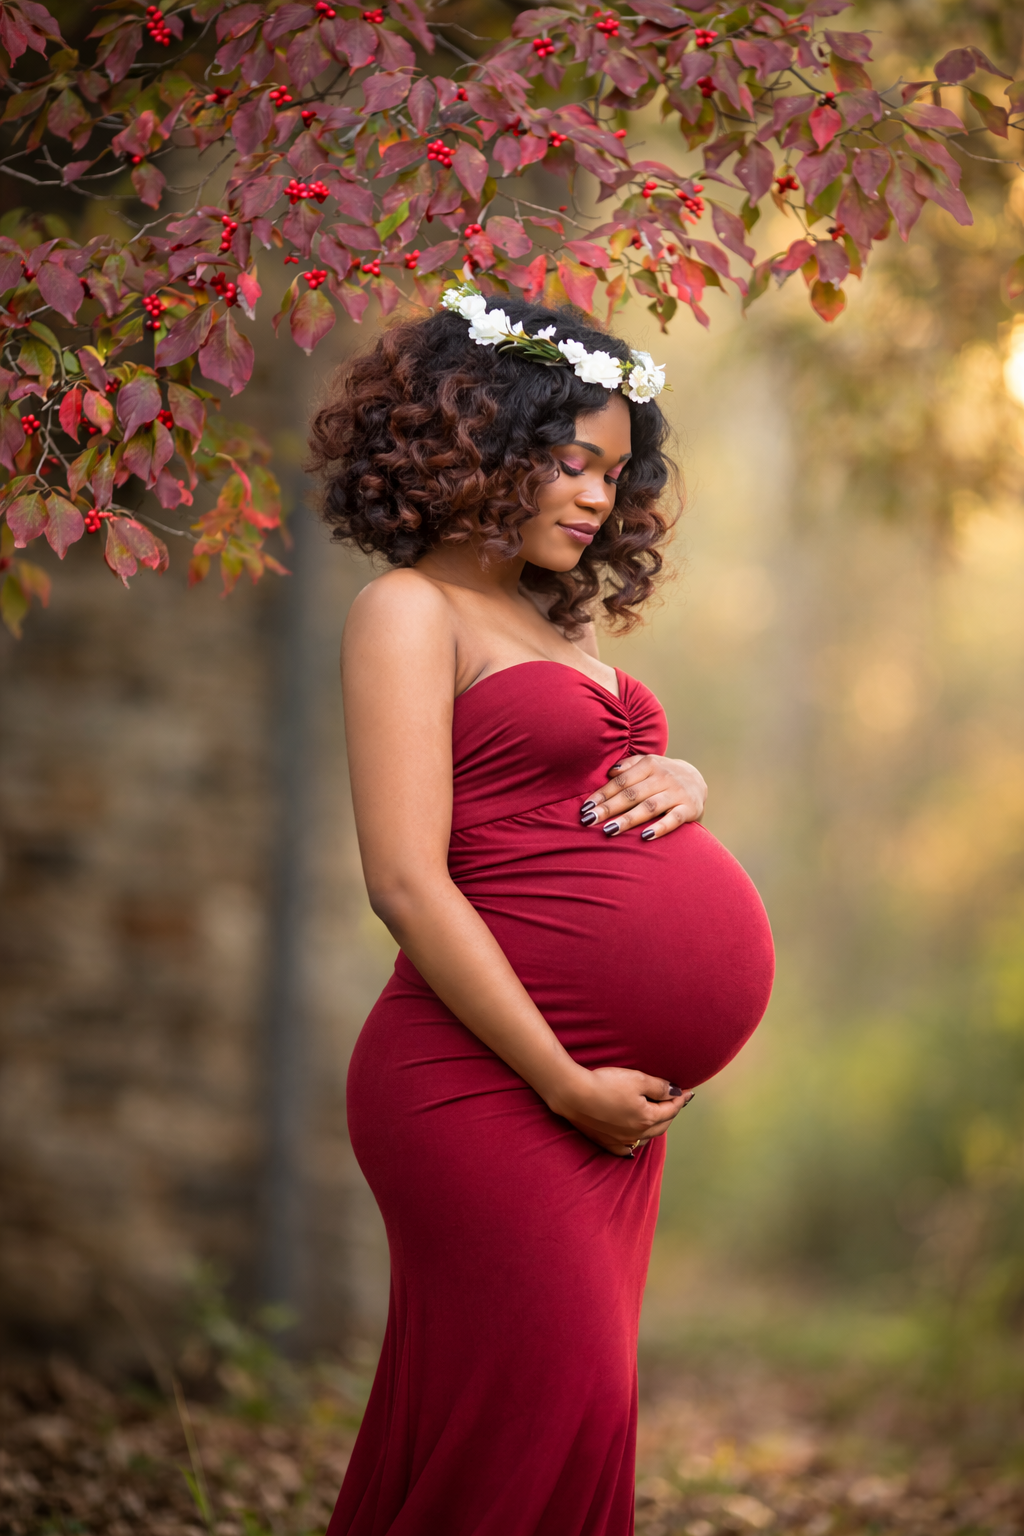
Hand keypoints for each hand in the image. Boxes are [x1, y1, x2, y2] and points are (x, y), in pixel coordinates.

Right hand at [548, 1065, 694, 1155]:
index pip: (671, 1109)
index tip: (687, 1091)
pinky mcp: (605, 1143)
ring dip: (655, 1128)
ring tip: (659, 1118)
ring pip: (646, 1138)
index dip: (680, 1099)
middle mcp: (637, 1134)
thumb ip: (659, 1086)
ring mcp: (621, 1141)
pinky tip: (635, 1143)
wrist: (573, 1094)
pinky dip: (634, 1145)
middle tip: (676, 1102)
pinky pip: (626, 1149)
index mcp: (647, 1118)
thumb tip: (676, 1092)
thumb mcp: (637, 1079)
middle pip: (661, 1125)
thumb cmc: (605, 1083)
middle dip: (671, 1113)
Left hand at [579, 755, 706, 840]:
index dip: (602, 795)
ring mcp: (677, 792)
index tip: (585, 808)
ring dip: (628, 819)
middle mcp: (663, 776)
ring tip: (609, 830)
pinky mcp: (690, 808)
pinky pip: (674, 819)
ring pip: (649, 807)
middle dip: (608, 808)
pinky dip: (660, 828)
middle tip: (589, 821)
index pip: (621, 781)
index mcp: (649, 764)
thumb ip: (628, 766)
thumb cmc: (662, 776)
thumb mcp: (647, 764)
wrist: (698, 781)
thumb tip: (609, 772)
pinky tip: (644, 837)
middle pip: (631, 794)